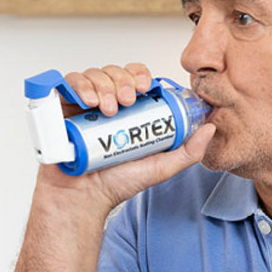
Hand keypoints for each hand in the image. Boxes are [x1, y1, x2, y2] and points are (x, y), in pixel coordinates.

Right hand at [36, 64, 216, 210]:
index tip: (146, 88)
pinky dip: (80, 86)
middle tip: (128, 101)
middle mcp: (106, 104)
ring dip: (105, 84)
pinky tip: (89, 102)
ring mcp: (82, 106)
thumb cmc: (115, 184)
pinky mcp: (61, 108)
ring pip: (94, 75)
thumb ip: (188, 152)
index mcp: (128, 112)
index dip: (141, 76)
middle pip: (115, 73)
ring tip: (110, 108)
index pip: (136, 80)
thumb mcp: (160, 167)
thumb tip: (210, 129)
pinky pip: (68, 83)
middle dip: (124, 80)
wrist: (82, 199)